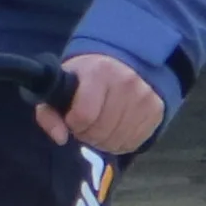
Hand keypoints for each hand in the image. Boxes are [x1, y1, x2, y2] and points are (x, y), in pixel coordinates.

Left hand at [41, 51, 166, 155]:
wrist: (123, 63)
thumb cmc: (86, 79)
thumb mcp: (62, 88)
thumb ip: (49, 113)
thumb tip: (60, 138)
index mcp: (99, 72)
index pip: (84, 115)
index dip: (74, 124)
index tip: (73, 119)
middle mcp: (126, 81)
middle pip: (101, 131)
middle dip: (88, 134)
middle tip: (87, 125)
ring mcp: (144, 96)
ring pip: (117, 140)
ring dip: (103, 141)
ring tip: (100, 127)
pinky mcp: (156, 110)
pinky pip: (133, 142)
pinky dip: (120, 143)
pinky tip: (115, 130)